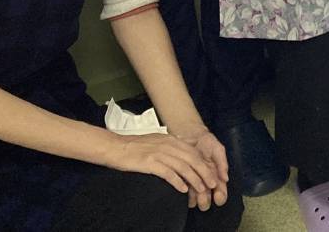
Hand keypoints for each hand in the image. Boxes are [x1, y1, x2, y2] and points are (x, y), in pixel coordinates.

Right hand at [105, 132, 224, 209]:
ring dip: (195, 179)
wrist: (115, 147)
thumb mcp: (157, 142)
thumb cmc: (135, 147)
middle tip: (212, 184)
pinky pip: (168, 173)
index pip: (194, 152)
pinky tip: (183, 189)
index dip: (205, 164)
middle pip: (193, 160)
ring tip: (201, 189)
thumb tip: (184, 157)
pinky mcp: (150, 162)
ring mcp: (160, 153)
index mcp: (171, 140)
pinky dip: (178, 182)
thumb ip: (170, 147)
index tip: (212, 174)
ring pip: (183, 167)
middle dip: (205, 173)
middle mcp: (168, 145)